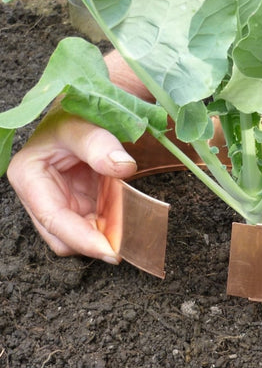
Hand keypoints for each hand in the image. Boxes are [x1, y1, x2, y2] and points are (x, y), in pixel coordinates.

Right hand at [7, 105, 137, 263]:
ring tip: (126, 228)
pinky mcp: (76, 207)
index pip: (53, 220)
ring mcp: (59, 205)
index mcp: (29, 177)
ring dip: (102, 238)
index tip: (111, 251)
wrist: (81, 116)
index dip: (82, 239)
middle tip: (125, 242)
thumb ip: (100, 144)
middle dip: (93, 243)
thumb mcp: (83, 126)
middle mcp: (39, 197)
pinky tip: (123, 220)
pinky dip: (108, 229)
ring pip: (78, 239)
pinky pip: (92, 229)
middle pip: (63, 238)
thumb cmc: (74, 117)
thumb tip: (124, 166)